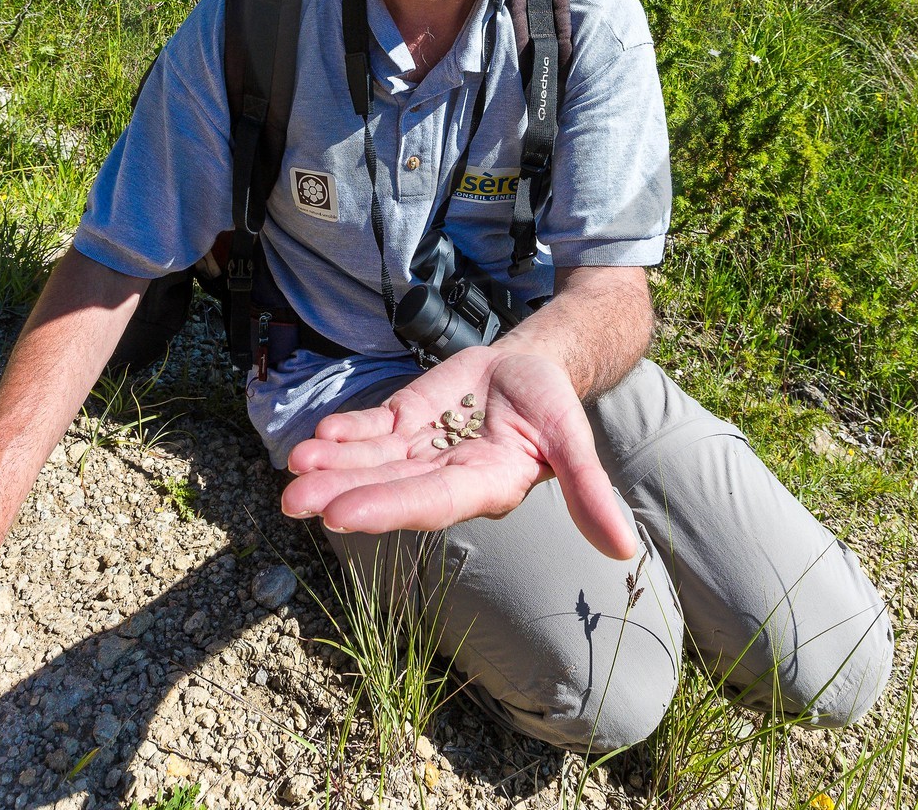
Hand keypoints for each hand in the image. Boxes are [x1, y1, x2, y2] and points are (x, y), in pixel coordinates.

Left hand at [283, 345, 636, 559]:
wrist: (531, 367)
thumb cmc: (552, 406)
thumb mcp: (573, 440)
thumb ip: (589, 491)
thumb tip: (625, 550)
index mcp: (483, 487)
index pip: (429, 503)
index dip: (386, 508)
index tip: (340, 515)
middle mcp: (443, 476)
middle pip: (387, 488)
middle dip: (341, 494)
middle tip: (294, 501)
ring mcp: (420, 449)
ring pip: (370, 462)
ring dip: (330, 467)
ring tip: (292, 469)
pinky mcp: (406, 420)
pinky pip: (371, 430)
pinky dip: (344, 432)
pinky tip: (316, 435)